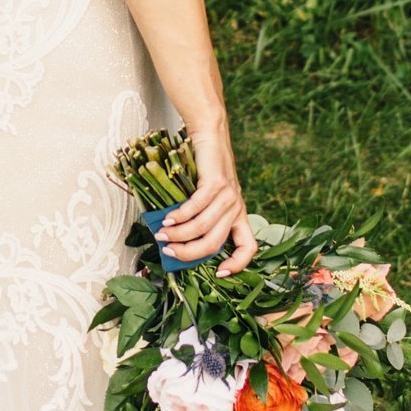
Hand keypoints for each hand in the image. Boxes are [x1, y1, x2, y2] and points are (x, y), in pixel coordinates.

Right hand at [155, 136, 258, 274]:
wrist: (210, 136)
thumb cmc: (205, 170)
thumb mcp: (210, 198)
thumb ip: (201, 218)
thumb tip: (176, 243)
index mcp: (239, 216)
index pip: (248, 247)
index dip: (237, 265)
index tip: (219, 274)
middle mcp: (237, 208)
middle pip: (214, 243)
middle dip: (189, 253)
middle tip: (169, 252)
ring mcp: (228, 196)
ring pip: (202, 227)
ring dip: (178, 235)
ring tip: (162, 235)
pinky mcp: (216, 183)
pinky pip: (196, 207)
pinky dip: (179, 217)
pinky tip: (168, 219)